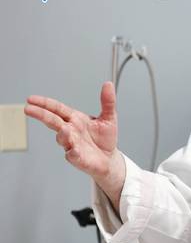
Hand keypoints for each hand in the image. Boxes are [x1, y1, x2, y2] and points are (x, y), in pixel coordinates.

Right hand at [25, 82, 125, 203]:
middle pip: (52, 121)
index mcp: (75, 119)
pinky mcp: (77, 158)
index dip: (45, 103)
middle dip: (41, 114)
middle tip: (29, 109)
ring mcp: (72, 144)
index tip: (31, 99)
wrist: (109, 158)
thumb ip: (107, 102)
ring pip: (62, 138)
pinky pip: (73, 155)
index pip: (57, 109)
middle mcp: (70, 130)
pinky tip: (73, 151)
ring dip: (62, 134)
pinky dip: (73, 152)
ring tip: (64, 129)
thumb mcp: (109, 117)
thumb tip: (108, 84)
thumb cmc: (105, 138)